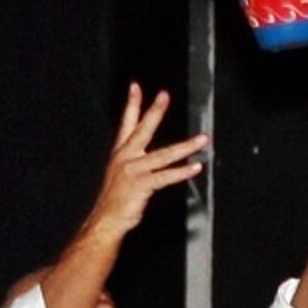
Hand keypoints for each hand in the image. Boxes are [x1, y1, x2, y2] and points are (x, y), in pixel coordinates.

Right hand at [83, 84, 208, 238]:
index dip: (132, 104)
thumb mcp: (121, 176)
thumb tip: (153, 159)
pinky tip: (195, 167)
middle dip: (154, 112)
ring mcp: (133, 171)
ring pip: (164, 155)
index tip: (135, 87)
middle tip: (164, 95)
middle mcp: (125, 158)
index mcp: (120, 154)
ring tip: (202, 139)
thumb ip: (135, 162)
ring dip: (186, 147)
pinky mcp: (141, 185)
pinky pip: (166, 176)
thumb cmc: (115, 201)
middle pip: (142, 130)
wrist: (105, 221)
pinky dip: (182, 172)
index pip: (126, 124)